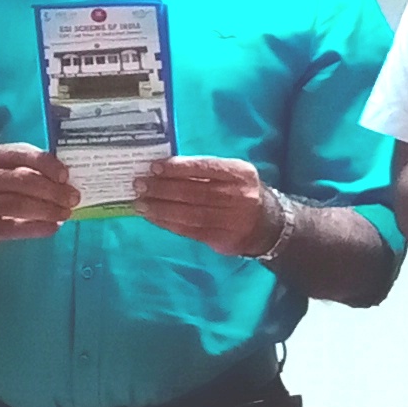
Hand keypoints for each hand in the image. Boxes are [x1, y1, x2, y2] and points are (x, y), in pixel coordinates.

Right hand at [0, 145, 76, 252]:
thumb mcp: (0, 171)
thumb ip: (26, 169)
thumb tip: (67, 180)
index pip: (22, 154)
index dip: (48, 164)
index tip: (67, 176)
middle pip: (24, 180)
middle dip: (54, 190)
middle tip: (73, 198)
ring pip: (20, 204)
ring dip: (49, 210)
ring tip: (66, 213)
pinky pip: (15, 227)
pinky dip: (38, 228)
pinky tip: (53, 227)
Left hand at [129, 156, 276, 257]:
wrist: (267, 224)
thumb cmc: (240, 192)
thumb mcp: (232, 174)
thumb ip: (205, 170)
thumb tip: (164, 170)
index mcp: (240, 173)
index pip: (205, 168)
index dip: (178, 168)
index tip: (154, 167)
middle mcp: (238, 196)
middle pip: (194, 191)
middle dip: (162, 188)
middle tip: (140, 185)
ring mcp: (231, 220)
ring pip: (189, 213)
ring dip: (160, 209)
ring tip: (140, 204)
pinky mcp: (222, 239)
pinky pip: (190, 230)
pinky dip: (168, 223)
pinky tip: (153, 218)